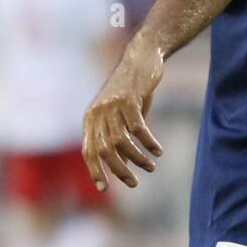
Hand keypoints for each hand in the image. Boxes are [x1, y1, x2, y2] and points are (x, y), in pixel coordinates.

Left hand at [82, 32, 163, 190]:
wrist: (141, 59)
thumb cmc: (132, 90)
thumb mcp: (121, 115)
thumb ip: (118, 136)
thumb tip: (122, 166)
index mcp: (90, 118)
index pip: (88, 151)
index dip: (95, 170)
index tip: (105, 188)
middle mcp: (97, 113)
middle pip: (105, 150)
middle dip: (119, 170)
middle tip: (134, 183)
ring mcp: (112, 105)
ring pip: (122, 142)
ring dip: (137, 158)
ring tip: (151, 166)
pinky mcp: (129, 99)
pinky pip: (139, 129)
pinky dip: (149, 142)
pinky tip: (158, 150)